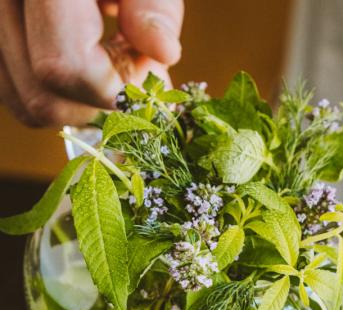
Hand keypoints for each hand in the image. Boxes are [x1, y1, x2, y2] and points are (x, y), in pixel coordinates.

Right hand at [0, 0, 182, 125]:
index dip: (115, 85)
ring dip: (80, 103)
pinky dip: (58, 94)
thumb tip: (164, 53)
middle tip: (133, 65)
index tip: (150, 63)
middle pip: (44, 97)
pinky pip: (16, 92)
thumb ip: (153, 4)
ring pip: (26, 103)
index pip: (65, 68)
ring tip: (110, 59)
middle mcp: (1, 0)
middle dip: (101, 101)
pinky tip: (87, 59)